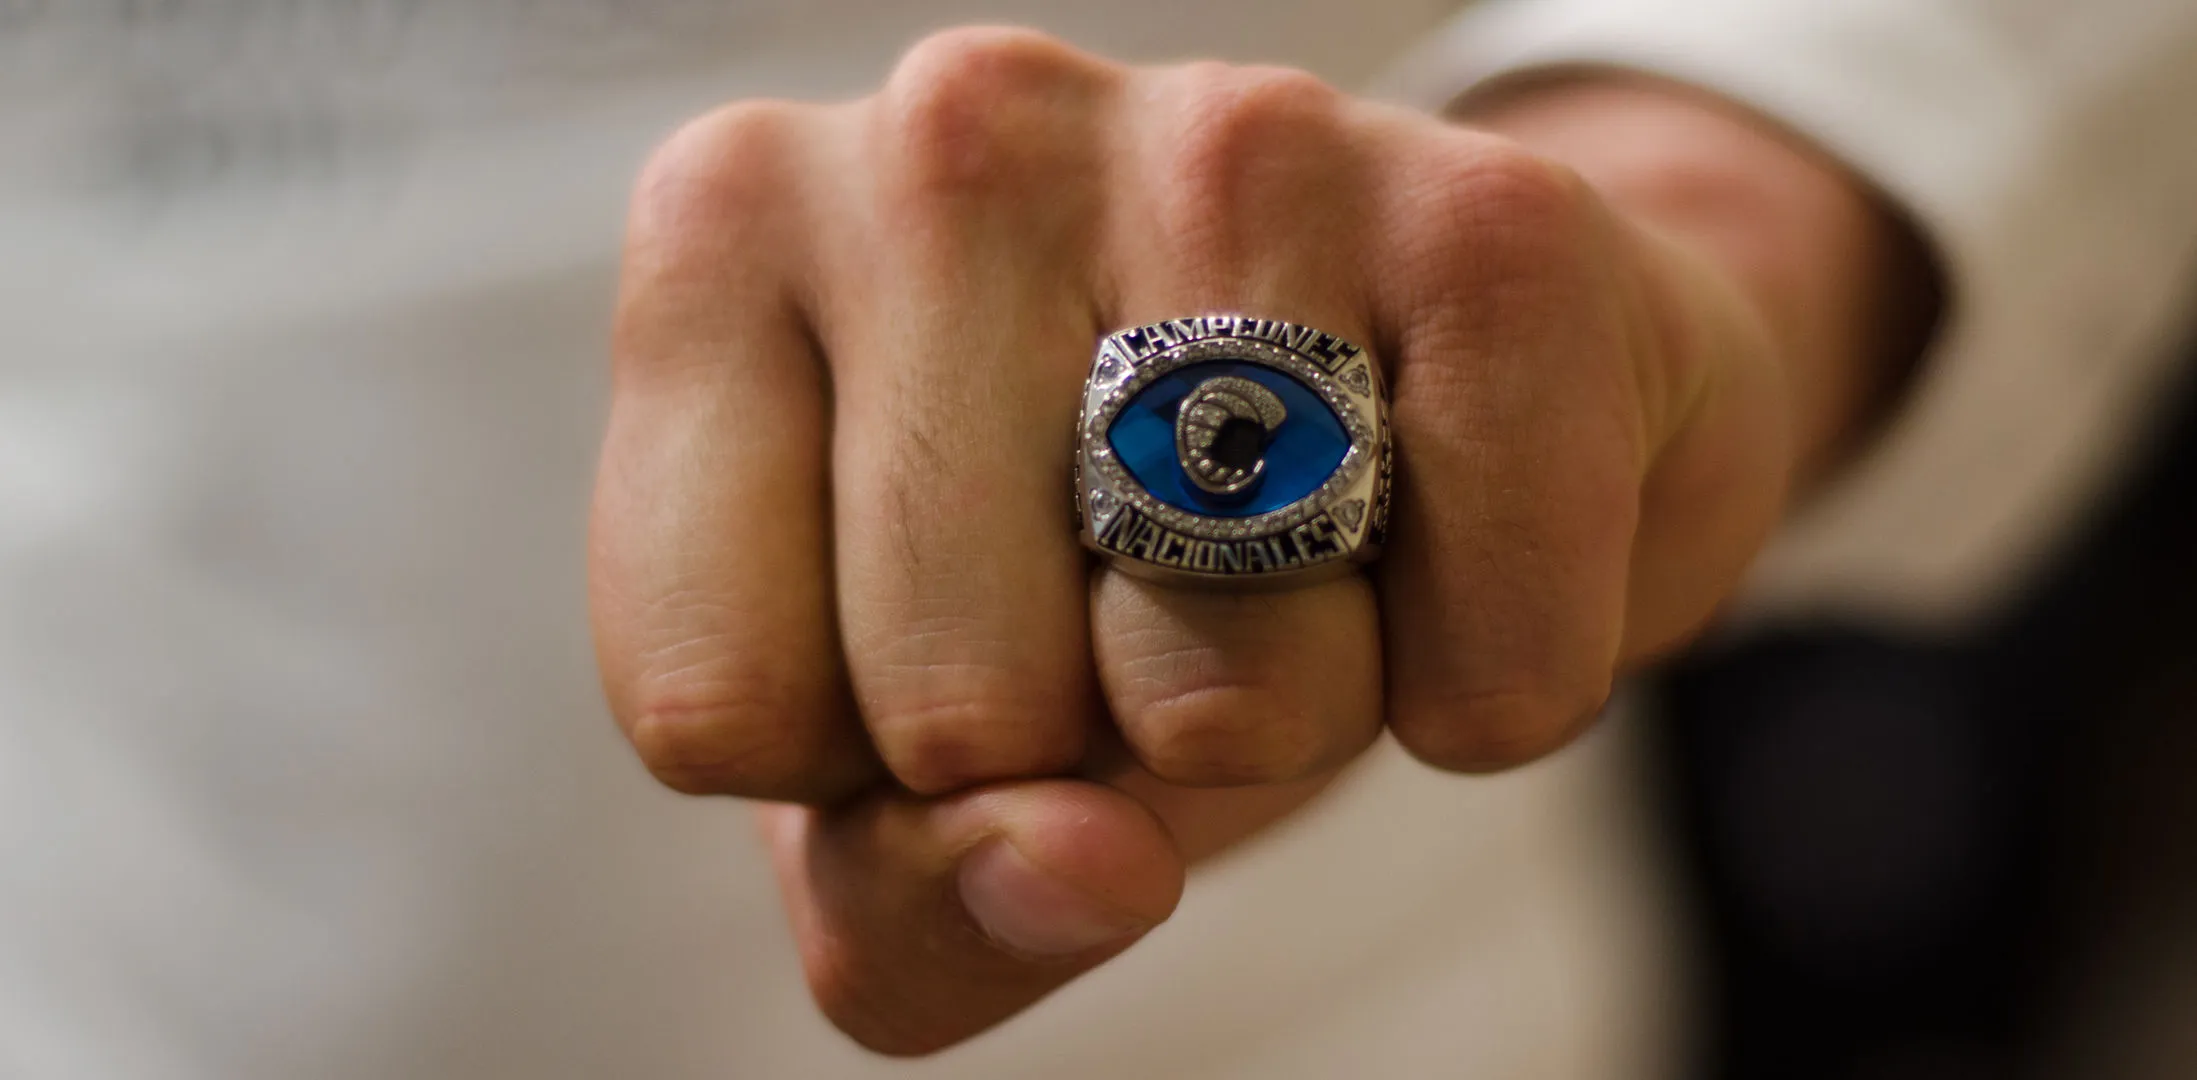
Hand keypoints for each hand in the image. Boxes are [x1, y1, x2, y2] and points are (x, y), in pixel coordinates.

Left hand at [591, 28, 1928, 1053]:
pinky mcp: (1492, 216)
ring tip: (1298, 553)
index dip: (862, 770)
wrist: (1433, 386)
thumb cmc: (1114, 564)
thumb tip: (1078, 868)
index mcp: (727, 237)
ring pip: (1222, 691)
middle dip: (1088, 741)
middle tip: (1152, 590)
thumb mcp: (913, 764)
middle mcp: (948, 138)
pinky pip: (1483, 668)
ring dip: (1296, 715)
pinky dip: (1485, 683)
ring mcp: (1230, 142)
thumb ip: (910, 895)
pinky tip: (1444, 533)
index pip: (715, 711)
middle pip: (957, 709)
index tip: (953, 636)